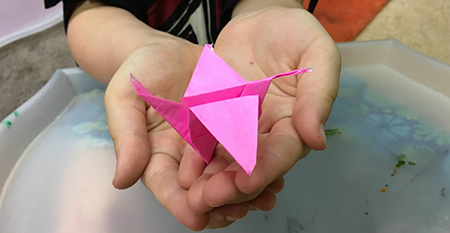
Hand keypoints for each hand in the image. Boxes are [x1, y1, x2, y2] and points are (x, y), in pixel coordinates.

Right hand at [104, 39, 275, 229]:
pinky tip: (276, 172)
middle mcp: (185, 156)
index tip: (196, 218)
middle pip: (201, 188)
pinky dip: (259, 163)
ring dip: (246, 190)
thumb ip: (126, 136)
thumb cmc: (139, 71)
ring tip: (264, 198)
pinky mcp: (232, 129)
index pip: (166, 186)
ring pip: (228, 174)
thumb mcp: (125, 98)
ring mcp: (211, 144)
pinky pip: (246, 149)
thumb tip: (121, 180)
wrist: (167, 50)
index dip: (179, 204)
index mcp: (156, 154)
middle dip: (220, 201)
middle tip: (238, 211)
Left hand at [181, 7, 340, 224]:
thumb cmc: (292, 32)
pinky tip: (182, 173)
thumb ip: (319, 93)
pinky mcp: (216, 118)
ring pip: (225, 161)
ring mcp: (239, 127)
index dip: (266, 169)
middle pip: (250, 165)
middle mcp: (267, 132)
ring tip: (191, 196)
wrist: (259, 21)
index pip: (283, 152)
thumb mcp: (316, 52)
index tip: (246, 181)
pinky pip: (205, 142)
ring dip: (209, 181)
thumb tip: (316, 139)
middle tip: (208, 199)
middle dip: (231, 186)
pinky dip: (194, 160)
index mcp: (295, 121)